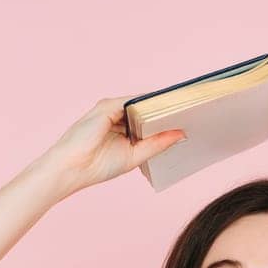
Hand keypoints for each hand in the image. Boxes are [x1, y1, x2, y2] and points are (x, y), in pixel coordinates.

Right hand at [35, 96, 186, 196]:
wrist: (71, 168)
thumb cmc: (97, 166)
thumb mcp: (135, 156)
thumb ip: (157, 144)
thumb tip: (181, 134)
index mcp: (124, 130)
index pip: (150, 120)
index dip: (167, 119)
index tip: (190, 119)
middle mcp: (118, 116)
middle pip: (148, 108)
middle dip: (168, 110)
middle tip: (196, 110)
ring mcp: (112, 109)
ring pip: (143, 102)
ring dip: (162, 104)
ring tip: (186, 106)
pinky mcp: (108, 105)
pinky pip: (134, 99)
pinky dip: (151, 101)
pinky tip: (167, 105)